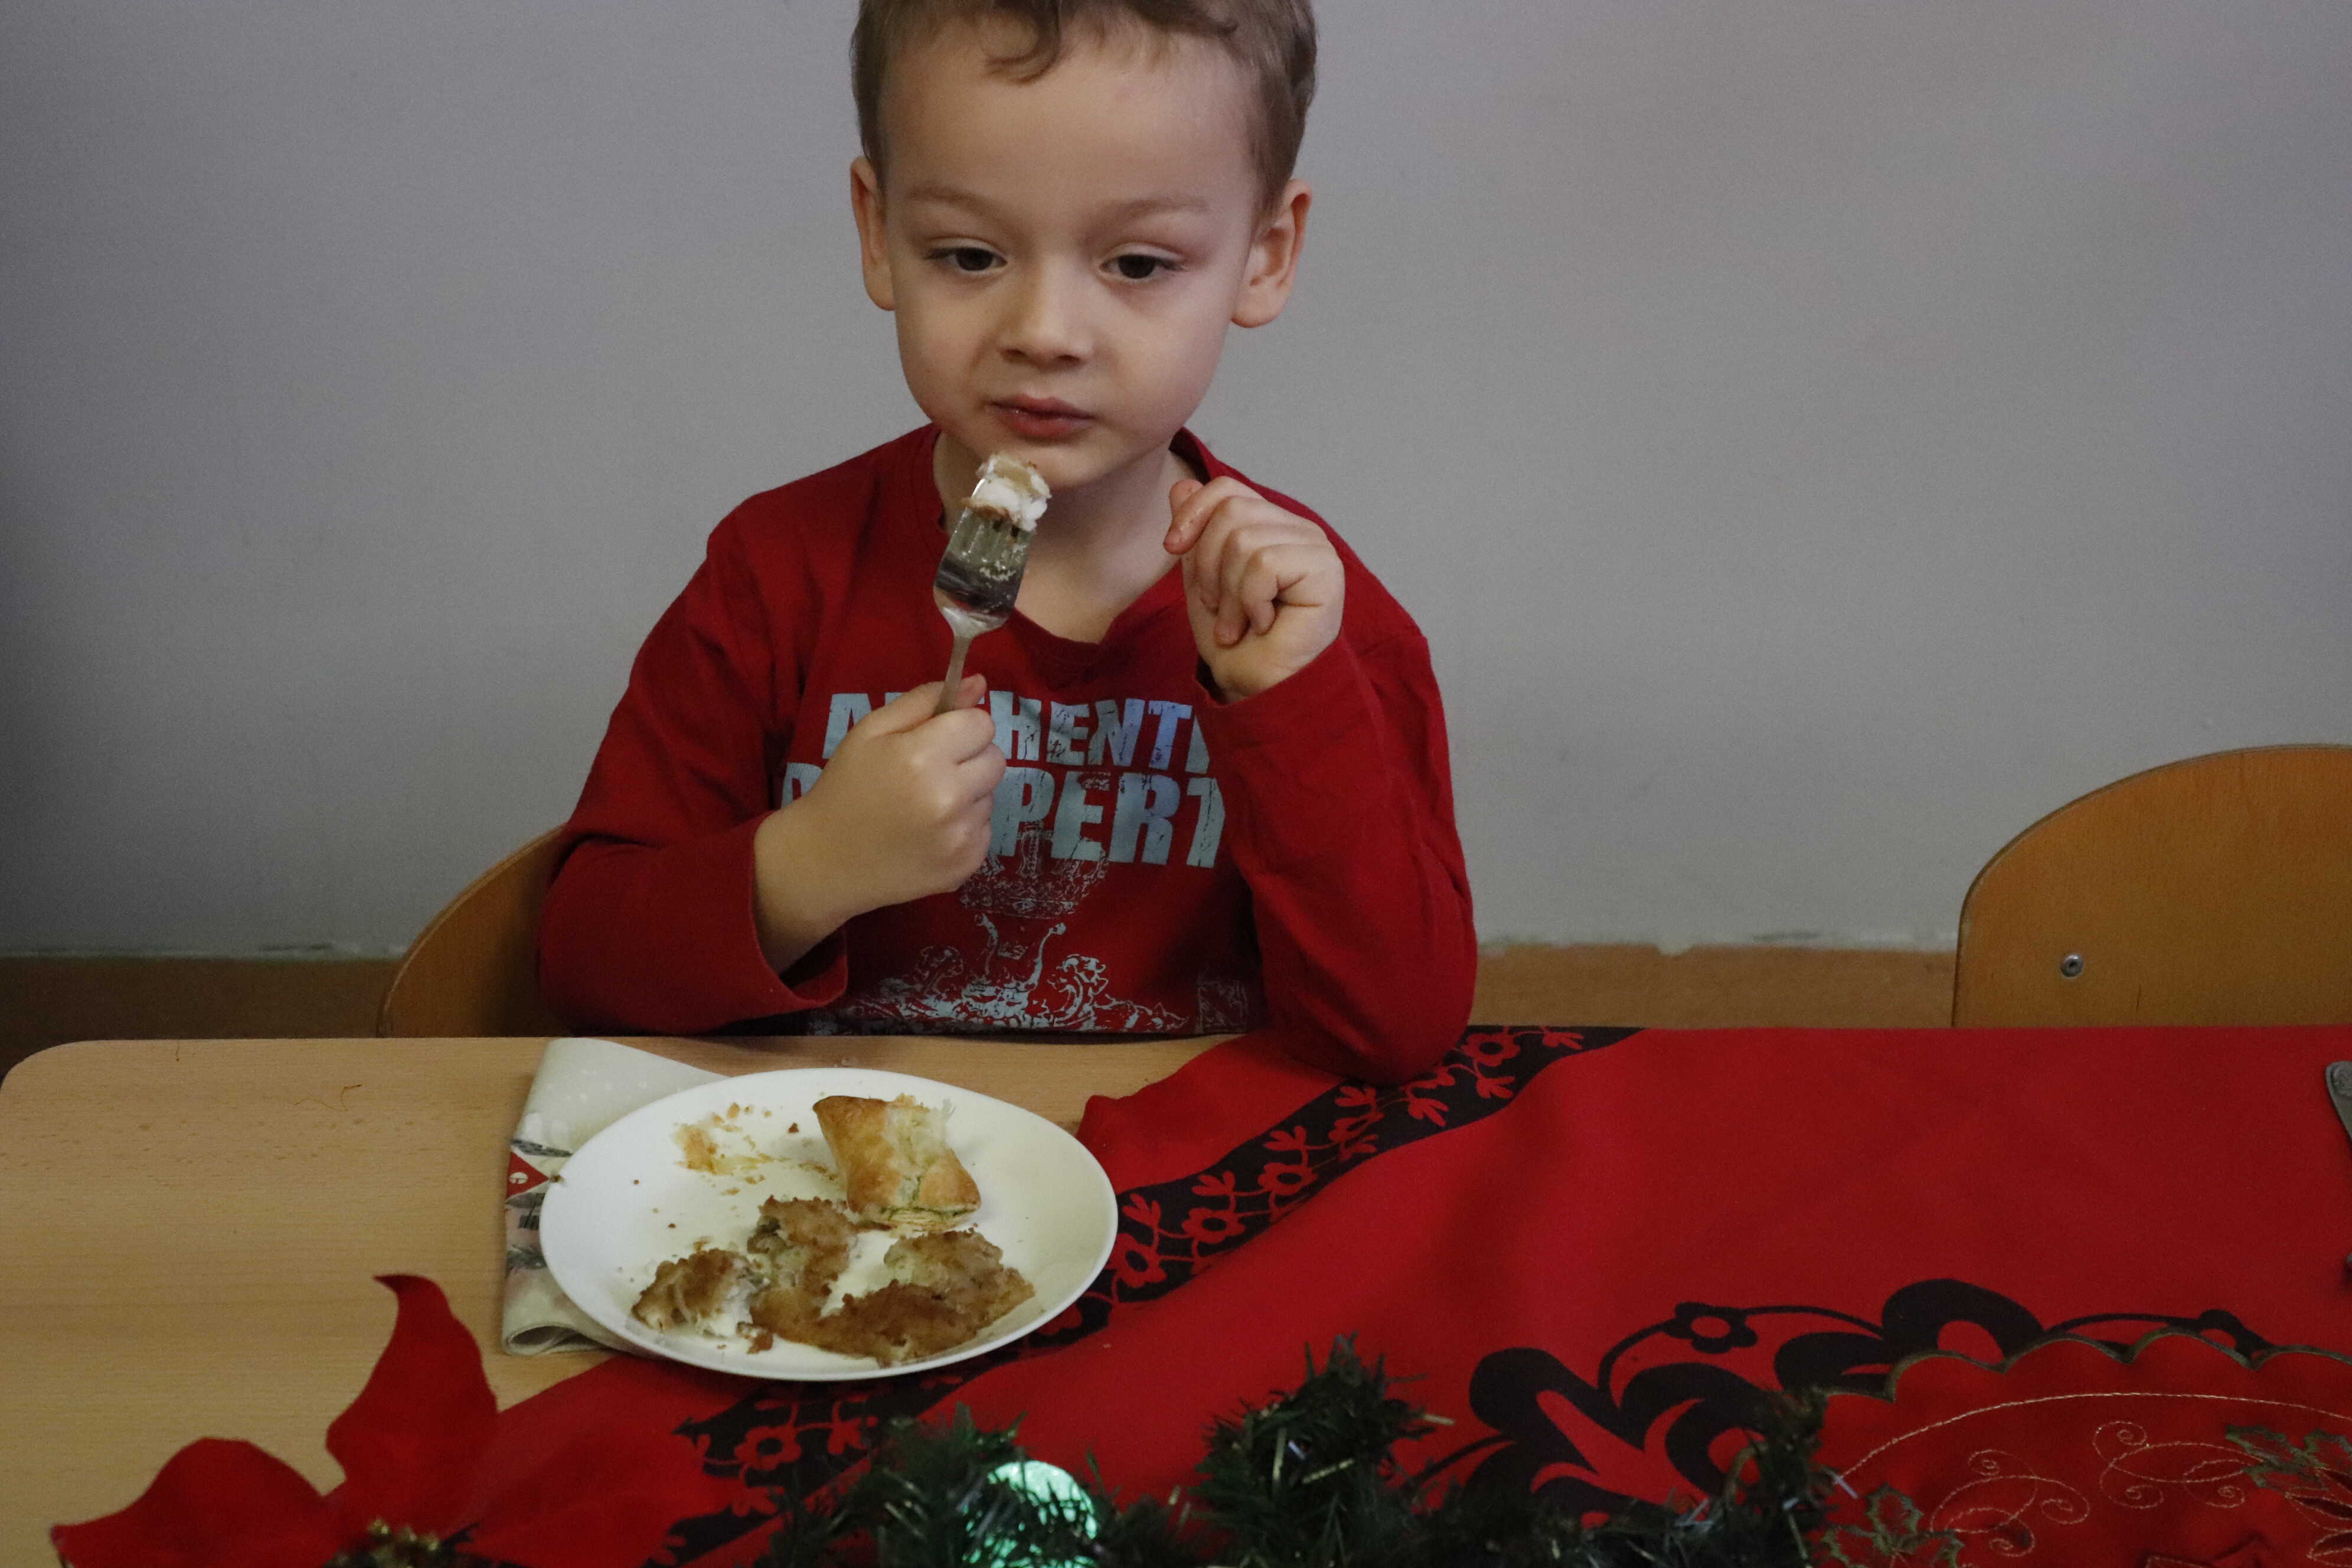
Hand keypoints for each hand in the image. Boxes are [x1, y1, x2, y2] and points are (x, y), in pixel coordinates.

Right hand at [752, 676, 1002, 968]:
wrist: (825, 860)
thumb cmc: (846, 787)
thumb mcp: (871, 731)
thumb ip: (925, 701)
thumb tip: (978, 683)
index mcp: (922, 757)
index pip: (982, 724)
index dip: (960, 727)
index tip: (937, 740)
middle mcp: (949, 798)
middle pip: (996, 759)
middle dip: (969, 759)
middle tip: (930, 772)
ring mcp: (961, 836)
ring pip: (990, 795)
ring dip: (967, 794)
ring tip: (924, 806)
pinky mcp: (968, 865)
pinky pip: (985, 829)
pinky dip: (964, 827)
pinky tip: (929, 832)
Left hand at [1164, 478, 1343, 699]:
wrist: (1259, 688)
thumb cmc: (1237, 643)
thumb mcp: (1201, 581)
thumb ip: (1196, 535)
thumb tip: (1180, 486)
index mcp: (1270, 525)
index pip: (1226, 488)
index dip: (1192, 514)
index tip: (1171, 548)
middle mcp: (1297, 528)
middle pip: (1231, 510)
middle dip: (1208, 565)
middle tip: (1218, 607)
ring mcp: (1315, 547)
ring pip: (1244, 539)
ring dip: (1229, 593)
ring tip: (1239, 623)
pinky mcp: (1325, 569)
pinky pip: (1265, 564)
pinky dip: (1250, 602)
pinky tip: (1263, 625)